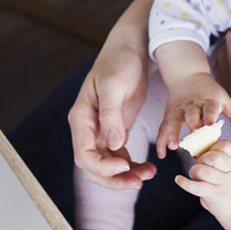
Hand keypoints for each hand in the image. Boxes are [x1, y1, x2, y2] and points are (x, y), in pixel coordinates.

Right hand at [69, 41, 157, 190]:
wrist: (130, 48)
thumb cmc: (120, 61)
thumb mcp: (115, 85)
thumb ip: (111, 114)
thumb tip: (112, 143)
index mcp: (81, 118)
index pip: (84, 155)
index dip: (103, 168)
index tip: (125, 166)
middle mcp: (87, 128)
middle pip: (92, 167)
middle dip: (114, 179)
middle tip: (139, 181)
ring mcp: (100, 131)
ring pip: (106, 166)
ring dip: (125, 175)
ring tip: (149, 174)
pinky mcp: (115, 130)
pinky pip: (118, 157)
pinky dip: (131, 166)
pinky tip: (147, 167)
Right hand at [156, 73, 230, 158]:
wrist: (187, 76)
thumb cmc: (208, 91)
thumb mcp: (223, 97)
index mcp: (207, 101)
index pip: (209, 108)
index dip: (210, 116)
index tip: (210, 125)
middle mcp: (192, 106)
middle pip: (191, 114)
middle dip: (192, 124)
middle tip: (193, 134)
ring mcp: (178, 110)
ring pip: (173, 121)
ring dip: (172, 133)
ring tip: (172, 146)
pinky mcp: (169, 115)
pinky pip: (163, 128)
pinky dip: (161, 141)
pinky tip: (161, 154)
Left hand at [175, 141, 230, 229]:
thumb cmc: (225, 181)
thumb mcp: (228, 167)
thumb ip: (215, 155)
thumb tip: (194, 146)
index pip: (226, 145)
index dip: (213, 147)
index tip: (208, 153)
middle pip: (215, 157)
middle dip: (202, 158)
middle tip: (199, 164)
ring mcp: (224, 184)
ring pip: (204, 171)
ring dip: (194, 170)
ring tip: (194, 174)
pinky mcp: (214, 195)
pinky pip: (197, 187)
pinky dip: (184, 183)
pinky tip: (178, 179)